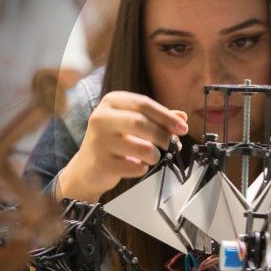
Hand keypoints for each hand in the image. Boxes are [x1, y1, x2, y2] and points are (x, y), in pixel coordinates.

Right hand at [56, 91, 187, 201]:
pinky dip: (142, 168)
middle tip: (174, 144)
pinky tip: (138, 166)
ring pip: (142, 147)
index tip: (183, 127)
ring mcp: (99, 140)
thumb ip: (156, 119)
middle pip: (141, 122)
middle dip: (163, 135)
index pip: (143, 103)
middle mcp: (101, 117)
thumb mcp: (132, 124)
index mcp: (111, 102)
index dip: (166, 116)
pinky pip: (135, 166)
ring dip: (154, 155)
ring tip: (152, 157)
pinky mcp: (102, 162)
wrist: (87, 168)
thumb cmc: (113, 142)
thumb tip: (182, 117)